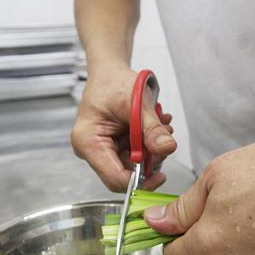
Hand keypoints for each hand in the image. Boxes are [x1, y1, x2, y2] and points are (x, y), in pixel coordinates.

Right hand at [71, 63, 176, 191]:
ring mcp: (102, 149)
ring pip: (134, 165)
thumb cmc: (112, 82)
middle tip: (164, 139)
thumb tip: (166, 148)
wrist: (109, 72)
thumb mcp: (135, 102)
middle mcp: (92, 150)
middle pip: (125, 173)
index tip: (160, 175)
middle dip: (150, 159)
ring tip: (161, 126)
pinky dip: (148, 143)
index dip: (139, 181)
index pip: (115, 178)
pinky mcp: (113, 146)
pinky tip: (155, 127)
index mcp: (88, 142)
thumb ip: (151, 128)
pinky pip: (135, 154)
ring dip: (152, 149)